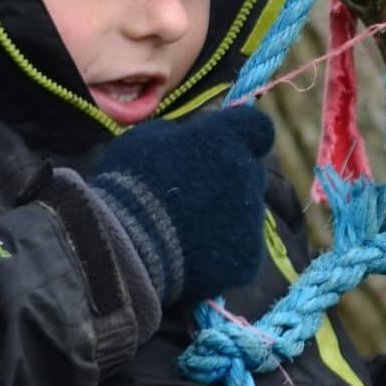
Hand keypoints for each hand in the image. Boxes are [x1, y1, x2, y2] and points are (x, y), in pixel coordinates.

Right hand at [85, 105, 274, 304]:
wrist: (129, 243)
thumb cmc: (131, 184)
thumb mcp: (145, 139)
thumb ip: (178, 135)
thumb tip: (185, 140)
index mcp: (226, 139)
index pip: (256, 128)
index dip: (244, 136)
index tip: (227, 146)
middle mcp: (248, 174)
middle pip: (250, 174)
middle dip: (229, 181)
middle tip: (193, 198)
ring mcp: (252, 219)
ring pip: (246, 215)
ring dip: (224, 219)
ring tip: (186, 233)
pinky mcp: (248, 256)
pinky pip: (241, 251)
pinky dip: (222, 254)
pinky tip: (194, 257)